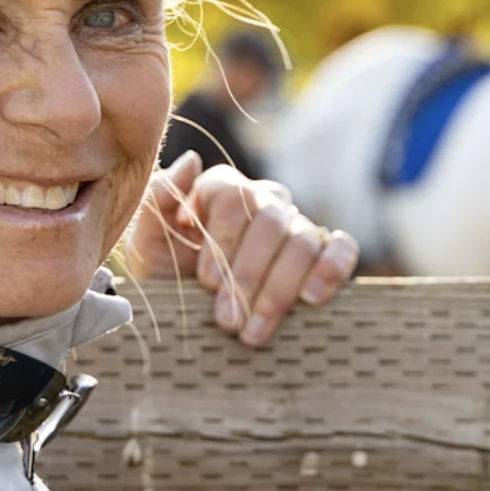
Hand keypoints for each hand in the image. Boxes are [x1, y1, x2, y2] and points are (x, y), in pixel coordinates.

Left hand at [124, 152, 359, 346]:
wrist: (188, 314)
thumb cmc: (165, 276)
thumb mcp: (146, 243)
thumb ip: (159, 198)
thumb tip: (191, 159)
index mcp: (224, 189)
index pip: (235, 196)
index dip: (223, 240)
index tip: (205, 282)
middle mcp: (265, 201)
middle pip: (272, 222)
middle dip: (249, 275)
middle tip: (228, 319)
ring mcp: (296, 225)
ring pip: (304, 241)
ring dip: (279, 290)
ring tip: (253, 331)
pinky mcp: (324, 252)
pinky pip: (342, 247)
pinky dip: (332, 269)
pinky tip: (311, 298)